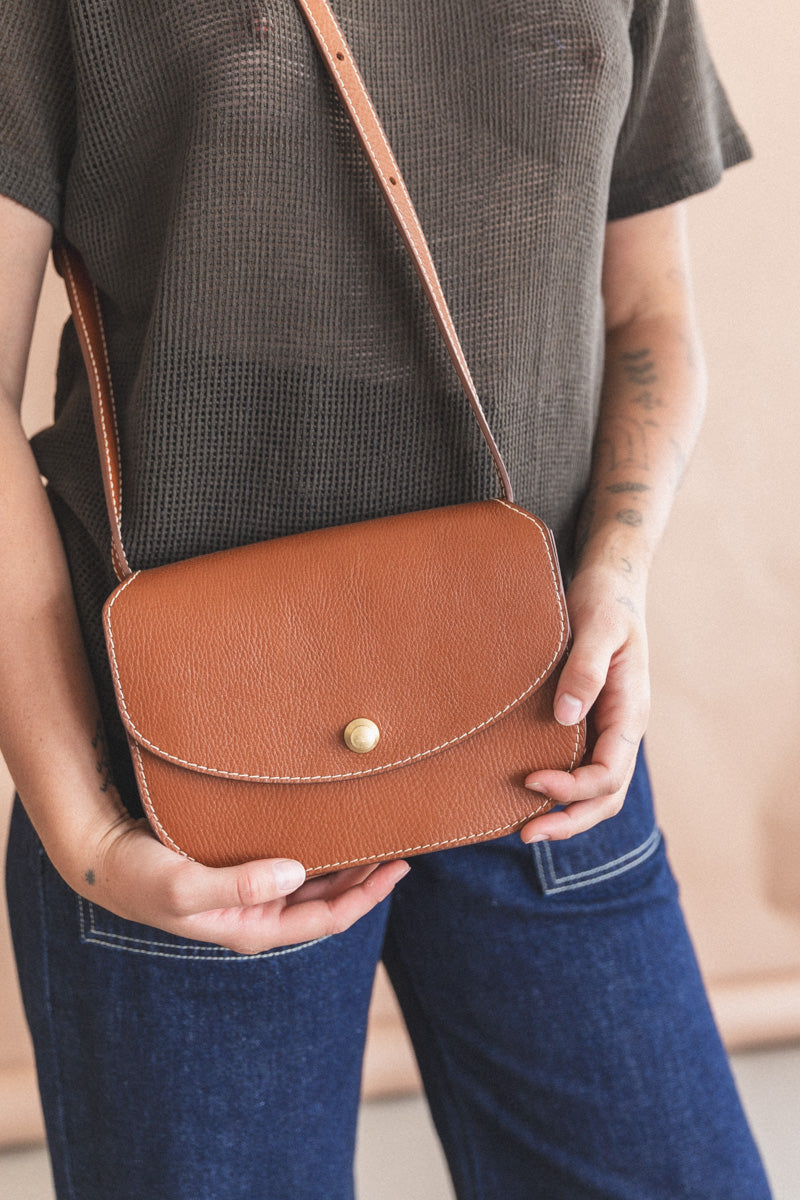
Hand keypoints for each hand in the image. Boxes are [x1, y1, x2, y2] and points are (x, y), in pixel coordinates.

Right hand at [58, 804, 408, 954]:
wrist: (105, 857)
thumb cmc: (139, 876)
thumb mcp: (183, 887)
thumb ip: (237, 886)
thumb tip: (296, 874)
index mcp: (252, 927)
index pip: (326, 919)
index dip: (367, 896)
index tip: (399, 866)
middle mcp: (259, 913)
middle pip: (329, 902)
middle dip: (367, 880)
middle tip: (402, 847)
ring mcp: (251, 893)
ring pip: (316, 884)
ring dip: (349, 866)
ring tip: (380, 840)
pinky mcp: (242, 868)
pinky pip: (295, 864)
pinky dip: (322, 851)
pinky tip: (334, 833)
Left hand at [520, 561, 649, 842]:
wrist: (611, 582)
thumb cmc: (605, 601)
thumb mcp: (598, 627)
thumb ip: (585, 670)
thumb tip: (566, 717)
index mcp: (629, 712)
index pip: (608, 773)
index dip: (573, 789)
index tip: (531, 781)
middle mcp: (620, 728)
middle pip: (605, 796)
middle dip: (569, 819)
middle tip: (526, 833)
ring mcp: (606, 728)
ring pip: (595, 790)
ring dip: (565, 813)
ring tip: (524, 828)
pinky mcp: (588, 721)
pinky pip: (580, 767)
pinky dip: (560, 790)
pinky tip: (528, 792)